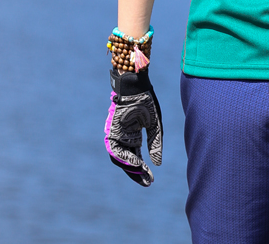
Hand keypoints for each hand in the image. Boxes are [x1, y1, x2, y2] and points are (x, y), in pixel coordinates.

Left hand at [104, 68, 162, 186]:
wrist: (135, 86)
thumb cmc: (146, 101)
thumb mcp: (155, 124)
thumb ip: (155, 143)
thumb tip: (157, 164)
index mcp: (134, 136)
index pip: (137, 157)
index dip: (143, 170)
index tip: (151, 180)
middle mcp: (125, 138)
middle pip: (127, 161)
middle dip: (137, 173)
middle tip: (147, 183)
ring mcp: (118, 136)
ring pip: (120, 158)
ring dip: (131, 168)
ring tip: (143, 175)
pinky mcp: (112, 132)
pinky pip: (116, 150)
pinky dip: (125, 158)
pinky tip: (136, 163)